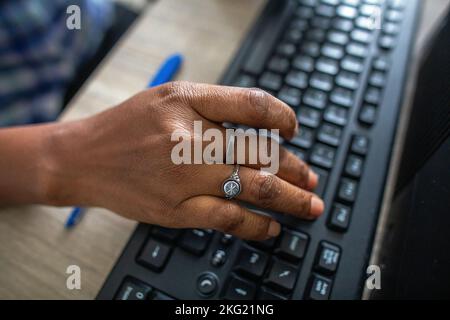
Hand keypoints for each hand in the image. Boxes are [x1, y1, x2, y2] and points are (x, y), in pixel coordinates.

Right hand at [7, 82, 324, 239]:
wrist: (84, 158)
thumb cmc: (127, 127)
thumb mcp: (168, 99)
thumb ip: (214, 108)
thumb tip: (262, 129)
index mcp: (188, 102)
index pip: (253, 104)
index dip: (283, 117)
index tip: (293, 130)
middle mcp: (189, 137)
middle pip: (262, 151)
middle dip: (296, 167)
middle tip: (312, 177)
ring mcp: (184, 176)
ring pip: (255, 188)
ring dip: (291, 199)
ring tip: (310, 205)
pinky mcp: (177, 210)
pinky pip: (229, 219)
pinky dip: (258, 226)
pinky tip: (273, 228)